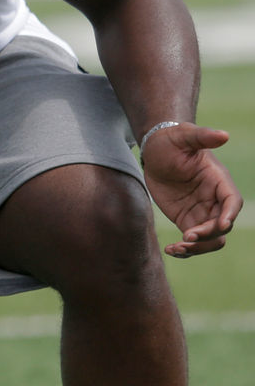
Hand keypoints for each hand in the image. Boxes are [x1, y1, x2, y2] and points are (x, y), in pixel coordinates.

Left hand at [141, 122, 242, 257]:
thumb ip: (202, 137)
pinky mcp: (187, 220)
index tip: (221, 224)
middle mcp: (214, 199)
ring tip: (177, 247)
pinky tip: (171, 250)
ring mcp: (201, 212)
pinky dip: (186, 249)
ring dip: (199, 247)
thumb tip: (223, 135)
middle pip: (222, 226)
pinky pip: (193, 240)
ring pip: (211, 238)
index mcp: (218, 180)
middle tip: (187, 235)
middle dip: (209, 234)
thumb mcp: (183, 136)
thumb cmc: (170, 140)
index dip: (229, 214)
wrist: (153, 151)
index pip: (232, 202)